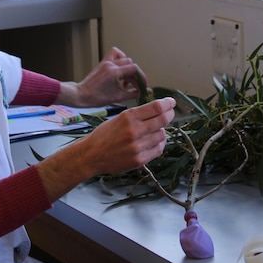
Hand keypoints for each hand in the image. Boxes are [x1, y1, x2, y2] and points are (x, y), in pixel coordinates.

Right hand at [36, 97, 176, 200]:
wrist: (91, 155)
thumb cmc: (105, 135)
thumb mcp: (119, 118)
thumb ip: (138, 115)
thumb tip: (160, 110)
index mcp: (128, 117)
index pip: (156, 107)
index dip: (167, 104)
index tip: (171, 102)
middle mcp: (134, 131)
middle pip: (163, 120)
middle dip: (170, 115)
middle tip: (170, 113)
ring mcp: (137, 146)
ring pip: (162, 135)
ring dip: (162, 132)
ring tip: (155, 131)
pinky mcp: (139, 160)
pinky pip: (158, 149)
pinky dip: (159, 144)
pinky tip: (154, 142)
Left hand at [58, 47, 148, 107]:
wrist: (81, 95)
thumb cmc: (96, 97)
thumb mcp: (118, 97)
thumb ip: (133, 93)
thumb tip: (144, 92)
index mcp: (114, 72)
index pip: (134, 68)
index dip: (142, 77)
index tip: (143, 85)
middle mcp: (110, 64)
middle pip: (131, 64)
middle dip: (135, 76)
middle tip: (135, 86)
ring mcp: (106, 62)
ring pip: (124, 59)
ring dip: (128, 69)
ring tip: (126, 82)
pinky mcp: (103, 62)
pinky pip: (115, 54)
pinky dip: (121, 60)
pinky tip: (120, 70)